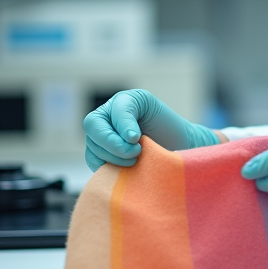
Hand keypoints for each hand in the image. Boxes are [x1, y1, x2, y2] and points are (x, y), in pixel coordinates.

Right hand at [83, 89, 218, 170]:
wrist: (175, 148)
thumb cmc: (168, 129)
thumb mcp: (155, 112)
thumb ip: (134, 117)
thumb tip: (126, 138)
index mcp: (124, 101)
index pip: (116, 109)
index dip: (124, 125)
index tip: (136, 139)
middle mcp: (108, 114)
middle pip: (94, 125)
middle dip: (113, 143)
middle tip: (135, 153)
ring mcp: (100, 134)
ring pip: (93, 145)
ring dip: (113, 156)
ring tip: (135, 160)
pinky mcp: (99, 154)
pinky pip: (92, 160)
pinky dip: (106, 166)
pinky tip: (123, 167)